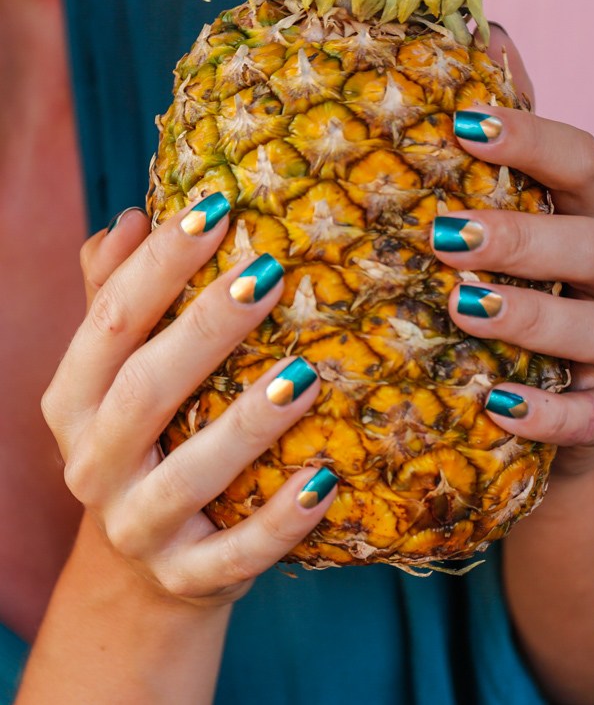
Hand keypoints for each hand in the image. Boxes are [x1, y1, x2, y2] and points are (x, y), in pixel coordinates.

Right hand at [41, 198, 336, 606]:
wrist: (143, 567)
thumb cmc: (144, 438)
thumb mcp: (117, 373)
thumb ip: (116, 296)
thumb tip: (129, 218)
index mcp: (73, 401)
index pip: (109, 322)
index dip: (158, 264)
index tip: (216, 209)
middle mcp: (92, 465)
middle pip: (144, 391)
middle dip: (205, 329)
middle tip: (267, 272)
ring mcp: (135, 528)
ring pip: (188, 477)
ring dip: (247, 426)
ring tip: (304, 375)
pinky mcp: (184, 579)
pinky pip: (234, 555)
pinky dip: (279, 523)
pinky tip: (325, 482)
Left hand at [432, 34, 593, 475]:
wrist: (546, 400)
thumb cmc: (517, 287)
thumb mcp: (509, 210)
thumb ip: (507, 134)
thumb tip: (488, 29)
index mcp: (591, 213)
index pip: (582, 161)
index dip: (530, 139)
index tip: (460, 125)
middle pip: (593, 240)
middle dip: (520, 235)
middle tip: (445, 236)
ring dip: (530, 314)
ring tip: (460, 309)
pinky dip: (548, 411)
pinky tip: (496, 404)